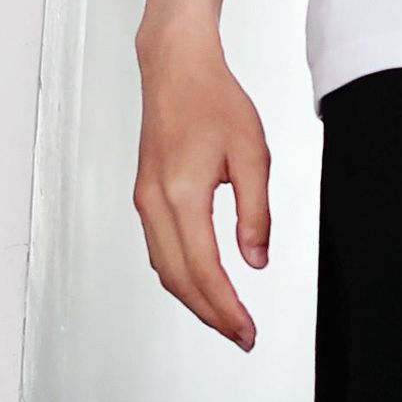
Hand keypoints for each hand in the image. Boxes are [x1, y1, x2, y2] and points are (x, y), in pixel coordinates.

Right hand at [132, 26, 271, 349]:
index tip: (247, 331)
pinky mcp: (145, 195)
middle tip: (241, 334)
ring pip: (164, 269)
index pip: (203, 271)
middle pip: (178, 280)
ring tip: (227, 315)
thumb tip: (256, 261)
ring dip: (193, 298)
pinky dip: (180, 274)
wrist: (176, 67)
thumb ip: (256, 211)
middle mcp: (154, 204)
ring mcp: (144, 201)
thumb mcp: (252, 152)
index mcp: (181, 194)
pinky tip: (202, 280)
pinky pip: (159, 249)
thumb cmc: (214, 99)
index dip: (226, 309)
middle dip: (210, 314)